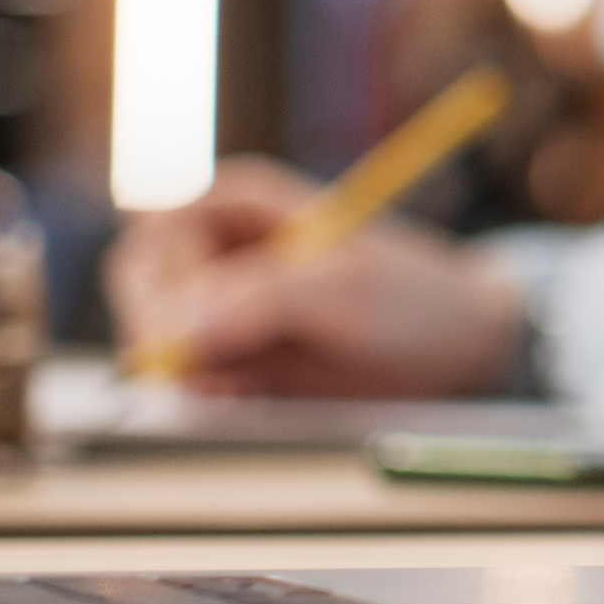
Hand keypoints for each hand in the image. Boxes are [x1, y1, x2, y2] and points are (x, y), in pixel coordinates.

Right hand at [106, 158, 530, 398]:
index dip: (157, 292)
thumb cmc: (413, 298)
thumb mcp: (346, 290)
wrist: (461, 345)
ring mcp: (220, 300)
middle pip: (143, 291)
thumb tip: (183, 327)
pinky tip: (252, 401)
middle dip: (162, 339)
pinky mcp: (233, 351)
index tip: (179, 341)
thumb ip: (264, 299)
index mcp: (236, 202)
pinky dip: (208, 395)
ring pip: (159, 341)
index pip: (156, 242)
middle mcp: (216, 246)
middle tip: (206, 381)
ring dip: (187, 374)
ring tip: (247, 390)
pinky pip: (189, 378)